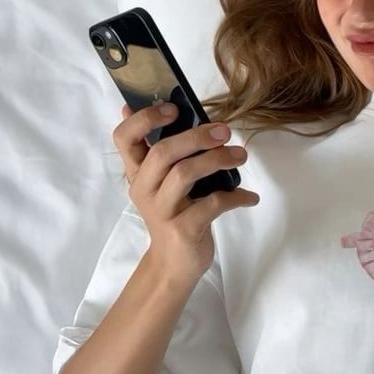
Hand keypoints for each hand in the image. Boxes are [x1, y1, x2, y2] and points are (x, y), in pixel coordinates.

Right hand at [114, 103, 259, 283]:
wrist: (174, 265)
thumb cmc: (175, 214)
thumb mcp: (164, 183)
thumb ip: (167, 152)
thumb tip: (168, 109)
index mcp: (138, 173)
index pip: (124, 139)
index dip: (144, 119)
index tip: (173, 108)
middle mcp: (144, 189)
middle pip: (163, 153)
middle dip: (196, 136)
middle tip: (225, 131)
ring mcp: (162, 210)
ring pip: (184, 174)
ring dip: (218, 160)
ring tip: (241, 156)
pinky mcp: (183, 229)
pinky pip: (212, 204)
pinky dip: (236, 196)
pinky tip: (249, 196)